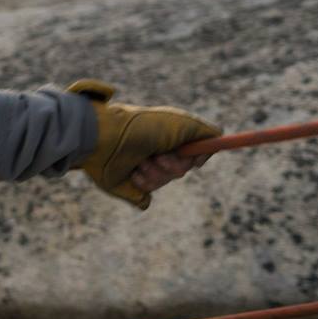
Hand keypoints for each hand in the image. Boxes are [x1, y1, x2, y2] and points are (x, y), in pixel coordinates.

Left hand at [68, 79, 220, 210]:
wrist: (105, 140)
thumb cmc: (143, 127)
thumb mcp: (182, 122)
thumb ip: (206, 132)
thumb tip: (212, 149)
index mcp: (168, 135)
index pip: (192, 153)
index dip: (193, 157)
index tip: (192, 158)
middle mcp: (156, 150)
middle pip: (181, 170)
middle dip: (173, 164)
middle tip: (158, 155)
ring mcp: (143, 168)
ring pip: (165, 182)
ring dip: (156, 173)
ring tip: (141, 160)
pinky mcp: (129, 185)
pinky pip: (147, 196)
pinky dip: (143, 183)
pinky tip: (132, 171)